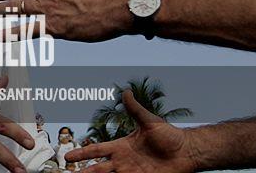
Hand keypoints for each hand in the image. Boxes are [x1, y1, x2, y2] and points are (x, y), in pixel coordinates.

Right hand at [64, 90, 197, 172]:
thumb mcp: (150, 121)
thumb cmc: (170, 136)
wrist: (186, 152)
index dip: (83, 153)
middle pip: (98, 169)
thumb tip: (125, 91)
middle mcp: (123, 161)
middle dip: (83, 172)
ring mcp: (131, 172)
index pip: (97, 151)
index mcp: (122, 146)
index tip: (68, 156)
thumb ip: (135, 109)